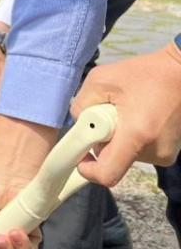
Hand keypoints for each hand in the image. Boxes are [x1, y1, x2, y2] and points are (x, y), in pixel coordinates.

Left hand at [72, 43, 180, 185]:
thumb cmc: (143, 74)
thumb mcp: (100, 80)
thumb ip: (81, 105)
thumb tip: (79, 125)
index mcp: (137, 135)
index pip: (107, 174)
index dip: (88, 170)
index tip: (80, 155)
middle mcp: (155, 151)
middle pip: (114, 160)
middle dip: (102, 140)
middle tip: (106, 113)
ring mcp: (165, 154)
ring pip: (125, 155)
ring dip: (117, 137)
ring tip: (127, 111)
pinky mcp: (169, 153)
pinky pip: (138, 151)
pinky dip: (130, 137)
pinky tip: (137, 116)